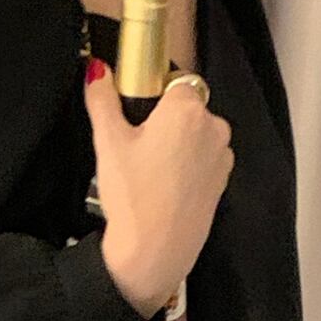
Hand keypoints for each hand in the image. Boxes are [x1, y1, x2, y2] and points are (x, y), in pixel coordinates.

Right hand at [84, 57, 233, 312]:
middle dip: (165, 121)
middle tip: (137, 148)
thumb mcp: (108, 142)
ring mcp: (223, 156)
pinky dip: (188, 167)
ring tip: (150, 172)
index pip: (174, 80)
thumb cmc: (132, 195)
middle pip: (187, 108)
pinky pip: (204, 161)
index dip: (154, 95)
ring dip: (179, 144)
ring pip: (197, 136)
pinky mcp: (223, 182)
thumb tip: (96, 69)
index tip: (136, 115)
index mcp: (187, 107)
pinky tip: (165, 187)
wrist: (154, 251)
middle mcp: (214, 126)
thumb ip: (102, 99)